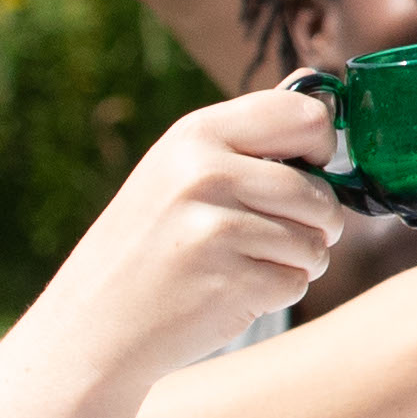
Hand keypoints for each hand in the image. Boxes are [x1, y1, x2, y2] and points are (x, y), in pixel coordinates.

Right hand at [47, 91, 348, 374]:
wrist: (93, 325)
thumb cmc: (146, 245)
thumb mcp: (178, 170)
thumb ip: (248, 137)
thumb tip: (322, 92)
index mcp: (197, 134)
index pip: (305, 115)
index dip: (323, 147)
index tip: (308, 169)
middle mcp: (207, 174)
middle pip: (321, 192)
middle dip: (317, 222)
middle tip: (274, 236)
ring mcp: (219, 230)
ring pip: (316, 242)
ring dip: (296, 262)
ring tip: (241, 265)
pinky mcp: (233, 283)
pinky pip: (298, 282)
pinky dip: (277, 293)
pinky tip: (230, 292)